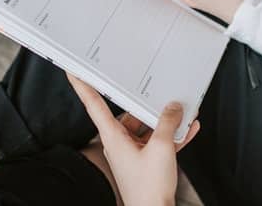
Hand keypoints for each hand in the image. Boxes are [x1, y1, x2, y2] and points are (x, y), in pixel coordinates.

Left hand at [67, 73, 199, 205]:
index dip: (83, 86)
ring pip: (147, 128)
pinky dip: (171, 135)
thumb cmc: (149, 188)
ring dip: (165, 122)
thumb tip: (172, 108)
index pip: (93, 104)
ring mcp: (132, 152)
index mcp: (113, 136)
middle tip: (161, 95)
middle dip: (148, 106)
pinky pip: (157, 141)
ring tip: (182, 114)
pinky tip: (187, 129)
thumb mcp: (162, 148)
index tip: (74, 72)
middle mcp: (119, 142)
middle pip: (130, 114)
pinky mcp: (144, 161)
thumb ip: (167, 123)